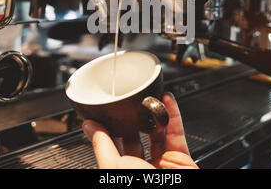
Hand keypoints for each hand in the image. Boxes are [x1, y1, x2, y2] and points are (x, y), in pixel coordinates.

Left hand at [82, 92, 197, 168]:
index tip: (102, 113)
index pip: (111, 148)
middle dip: (131, 119)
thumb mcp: (114, 169)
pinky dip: (172, 114)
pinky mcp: (181, 159)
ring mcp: (162, 165)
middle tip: (127, 102)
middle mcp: (141, 170)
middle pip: (135, 138)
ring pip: (157, 132)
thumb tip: (89, 128)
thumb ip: (102, 146)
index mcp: (121, 174)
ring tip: (147, 97)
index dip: (107, 130)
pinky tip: (166, 100)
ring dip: (153, 113)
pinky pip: (176, 132)